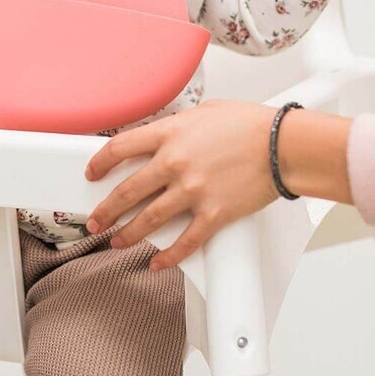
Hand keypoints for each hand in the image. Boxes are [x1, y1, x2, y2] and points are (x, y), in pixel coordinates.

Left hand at [84, 99, 278, 270]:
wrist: (281, 145)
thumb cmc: (249, 124)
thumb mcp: (204, 112)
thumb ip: (178, 126)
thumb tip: (165, 136)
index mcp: (169, 133)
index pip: (119, 148)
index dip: (100, 163)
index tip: (93, 173)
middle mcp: (174, 162)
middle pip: (127, 191)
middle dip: (105, 210)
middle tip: (95, 220)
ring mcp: (192, 191)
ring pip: (148, 220)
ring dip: (128, 234)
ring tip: (117, 241)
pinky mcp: (213, 215)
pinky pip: (184, 242)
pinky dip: (168, 257)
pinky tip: (158, 263)